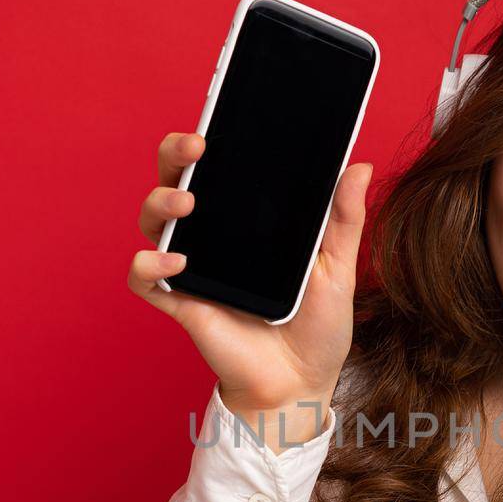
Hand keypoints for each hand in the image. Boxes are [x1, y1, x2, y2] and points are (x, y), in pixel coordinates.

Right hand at [127, 131, 373, 449]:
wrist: (302, 385)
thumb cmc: (317, 327)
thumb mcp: (338, 267)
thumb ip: (344, 218)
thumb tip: (359, 164)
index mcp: (248, 220)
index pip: (220, 166)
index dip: (210, 136)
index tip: (220, 116)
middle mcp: (213, 236)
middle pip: (176, 179)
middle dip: (175, 154)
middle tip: (198, 146)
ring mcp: (192, 268)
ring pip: (152, 220)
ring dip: (160, 202)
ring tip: (187, 203)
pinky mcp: (180, 303)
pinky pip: (144, 277)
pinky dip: (149, 265)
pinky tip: (176, 264)